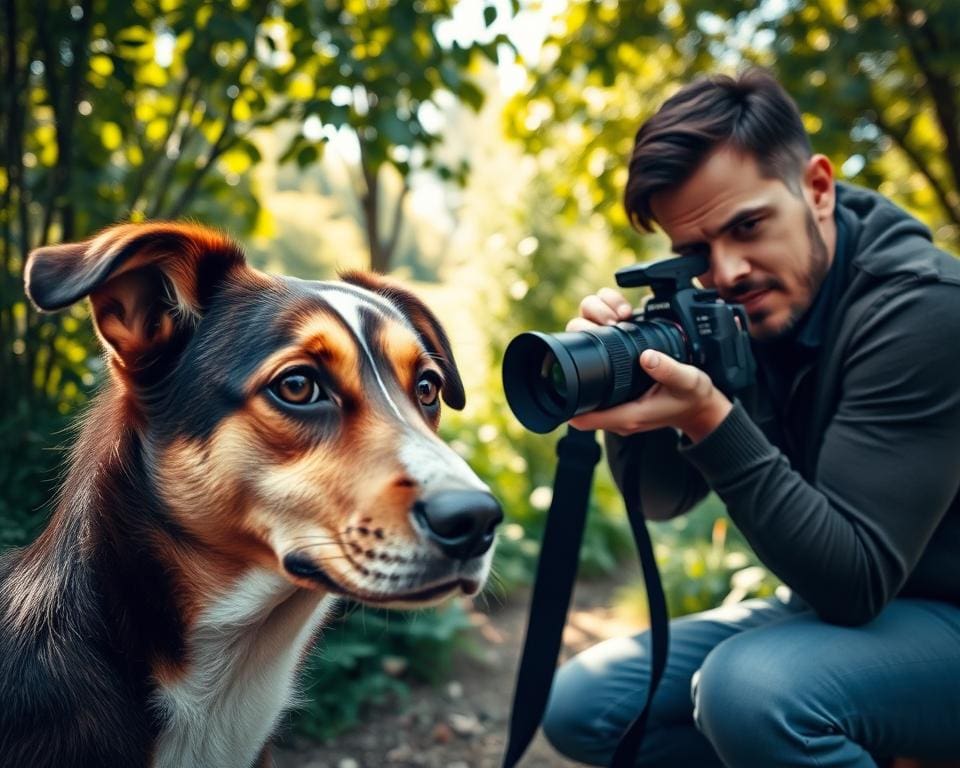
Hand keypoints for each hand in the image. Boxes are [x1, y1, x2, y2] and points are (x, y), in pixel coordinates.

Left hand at [565, 288, 730, 441]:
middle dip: (579, 354)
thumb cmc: (692, 397)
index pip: (583, 416)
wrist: (700, 404)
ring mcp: (614, 399)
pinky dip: (599, 346)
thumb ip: (669, 370)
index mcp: (626, 415)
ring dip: (589, 340)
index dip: (567, 398)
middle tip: (601, 327)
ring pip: (584, 376)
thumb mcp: (688, 382)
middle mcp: (615, 409)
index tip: (567, 370)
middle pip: (576, 392)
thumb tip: (647, 356)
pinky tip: (614, 325)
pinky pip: (597, 371)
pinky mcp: (618, 387)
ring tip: (612, 320)